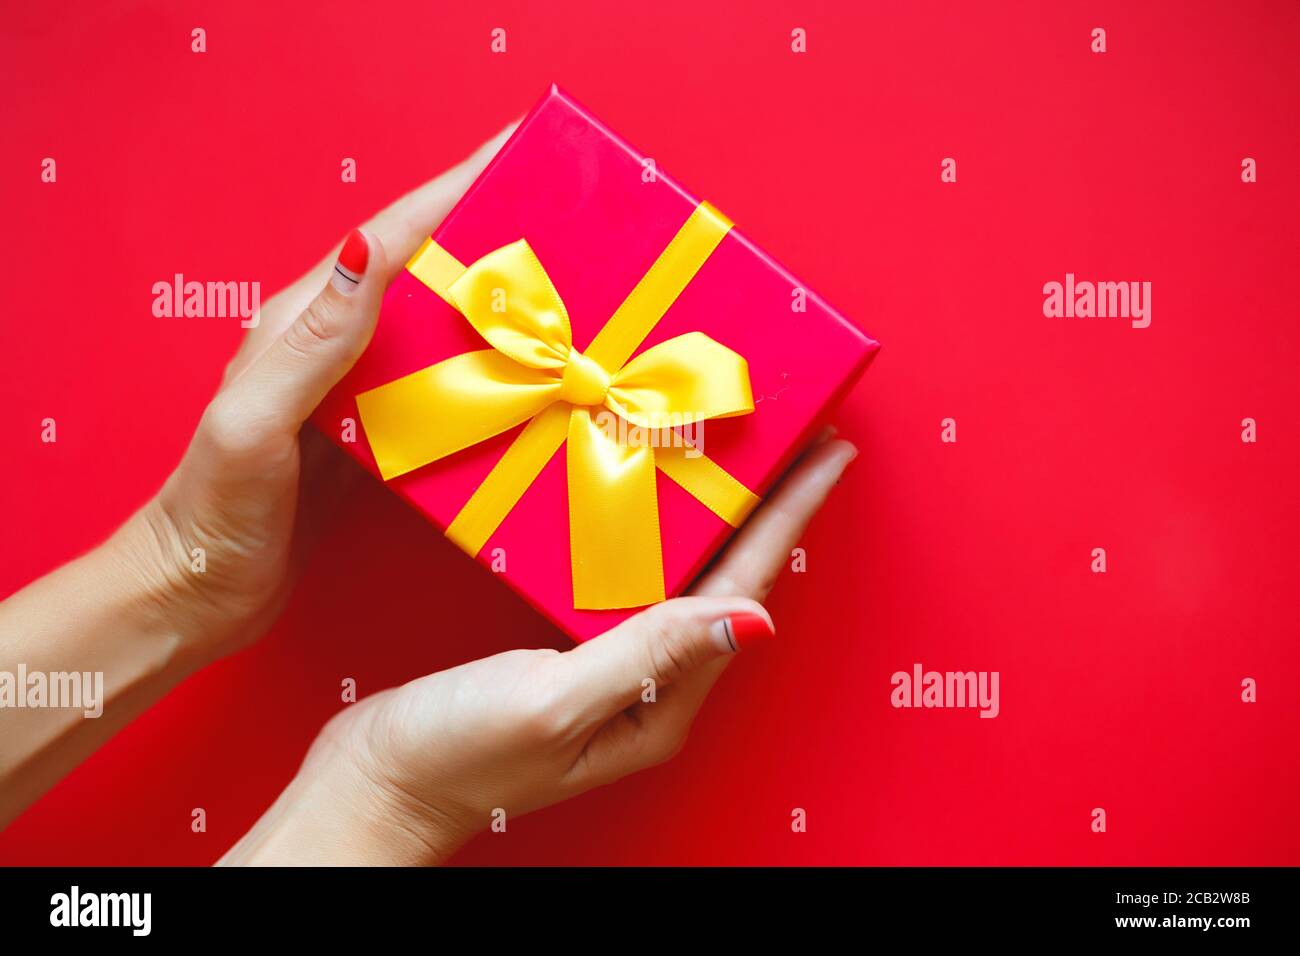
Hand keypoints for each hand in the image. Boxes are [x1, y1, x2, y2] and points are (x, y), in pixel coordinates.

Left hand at [111, 127, 514, 665]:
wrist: (198, 589)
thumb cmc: (214, 511)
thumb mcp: (256, 422)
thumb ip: (310, 343)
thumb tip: (366, 252)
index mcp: (304, 324)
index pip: (387, 238)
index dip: (451, 189)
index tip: (513, 149)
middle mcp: (334, 345)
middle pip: (421, 268)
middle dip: (484, 227)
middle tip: (556, 207)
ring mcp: (356, 389)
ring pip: (436, 324)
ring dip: (492, 296)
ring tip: (558, 280)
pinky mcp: (375, 434)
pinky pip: (438, 384)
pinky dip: (482, 366)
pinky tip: (522, 377)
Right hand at [220, 432, 855, 864]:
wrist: (376, 783)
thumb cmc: (457, 756)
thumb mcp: (556, 701)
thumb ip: (648, 652)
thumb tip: (754, 620)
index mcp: (663, 698)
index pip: (744, 591)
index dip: (789, 517)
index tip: (828, 452)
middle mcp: (652, 682)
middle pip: (729, 576)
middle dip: (770, 504)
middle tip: (800, 431)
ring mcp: (613, 665)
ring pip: (684, 572)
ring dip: (719, 510)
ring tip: (744, 450)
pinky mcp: (571, 647)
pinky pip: (631, 575)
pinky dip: (655, 526)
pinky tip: (653, 494)